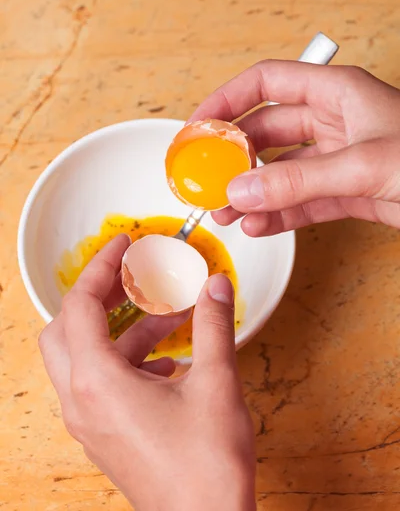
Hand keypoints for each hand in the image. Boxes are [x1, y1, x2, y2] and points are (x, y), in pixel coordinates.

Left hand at [39, 235, 255, 510]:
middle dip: (98, 295)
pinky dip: (127, 360)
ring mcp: (89, 421)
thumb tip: (217, 286)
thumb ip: (214, 324)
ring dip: (122, 330)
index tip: (123, 246)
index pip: (80, 305)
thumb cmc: (206, 464)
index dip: (101, 267)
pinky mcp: (104, 434)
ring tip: (168, 317)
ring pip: (85, 357)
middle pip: (66, 328)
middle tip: (131, 277)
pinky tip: (169, 361)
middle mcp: (81, 401)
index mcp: (97, 382)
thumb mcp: (216, 382)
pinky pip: (100, 383)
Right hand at [190, 62, 399, 234]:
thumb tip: (239, 192)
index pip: (267, 83)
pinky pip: (303, 201)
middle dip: (235, 156)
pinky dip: (279, 214)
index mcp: (338, 93)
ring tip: (224, 213)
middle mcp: (336, 122)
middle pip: (268, 131)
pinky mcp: (350, 193)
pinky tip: (258, 226)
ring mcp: (341, 160)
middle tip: (206, 180)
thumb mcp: (364, 164)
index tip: (199, 126)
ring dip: (252, 191)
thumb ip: (298, 181)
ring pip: (282, 171)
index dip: (229, 99)